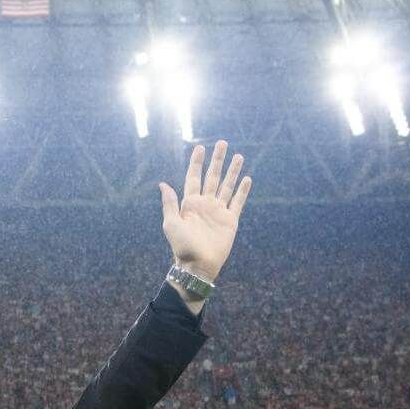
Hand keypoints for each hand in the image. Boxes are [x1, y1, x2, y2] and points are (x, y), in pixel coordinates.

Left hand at [159, 140, 251, 280]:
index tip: (200, 147)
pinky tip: (247, 179)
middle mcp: (205, 204)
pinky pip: (238, 202)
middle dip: (218, 160)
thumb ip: (170, 203)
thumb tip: (162, 184)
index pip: (194, 177)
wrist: (197, 265)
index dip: (197, 162)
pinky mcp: (230, 220)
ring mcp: (218, 211)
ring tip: (239, 156)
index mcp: (190, 203)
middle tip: (222, 143)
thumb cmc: (181, 246)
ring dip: (233, 171)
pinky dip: (243, 190)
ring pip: (227, 185)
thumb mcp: (171, 223)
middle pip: (212, 176)